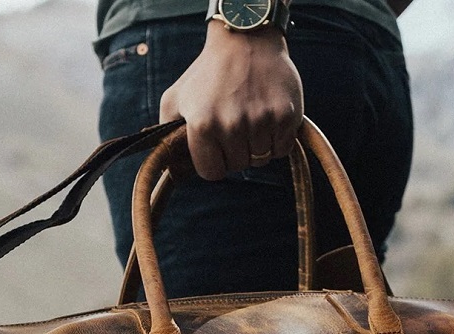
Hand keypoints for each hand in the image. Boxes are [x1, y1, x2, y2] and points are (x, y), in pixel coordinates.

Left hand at [158, 22, 303, 181]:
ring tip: (251, 117)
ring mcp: (261, 121)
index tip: (217, 146)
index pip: (212, 173)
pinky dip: (277, 139)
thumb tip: (173, 169)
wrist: (246, 40)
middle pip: (238, 166)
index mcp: (202, 124)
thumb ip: (167, 135)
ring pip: (262, 159)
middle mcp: (232, 125)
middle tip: (235, 123)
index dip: (214, 161)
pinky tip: (268, 115)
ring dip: (257, 146)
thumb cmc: (208, 72)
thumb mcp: (175, 99)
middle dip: (235, 152)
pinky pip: (283, 149)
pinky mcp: (286, 115)